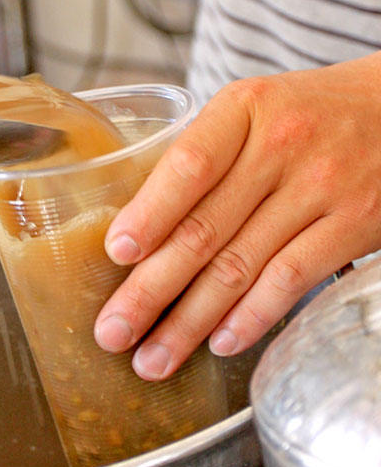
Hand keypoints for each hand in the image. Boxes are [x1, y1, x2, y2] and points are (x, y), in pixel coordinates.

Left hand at [94, 55, 380, 379]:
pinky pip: (291, 280)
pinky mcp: (356, 224)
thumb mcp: (255, 108)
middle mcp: (281, 145)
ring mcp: (322, 188)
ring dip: (190, 321)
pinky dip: (251, 317)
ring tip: (152, 359)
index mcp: (245, 108)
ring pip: (242, 266)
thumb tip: (137, 228)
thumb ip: (206, 154)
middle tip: (111, 331)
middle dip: (151, 290)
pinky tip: (219, 342)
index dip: (150, 212)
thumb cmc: (311, 112)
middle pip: (204, 228)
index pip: (189, 164)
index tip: (116, 254)